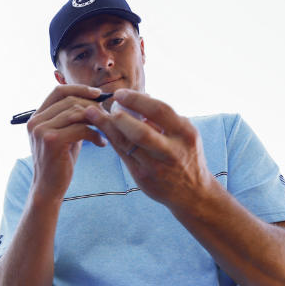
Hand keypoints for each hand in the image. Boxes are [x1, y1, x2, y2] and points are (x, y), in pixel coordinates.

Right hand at [26, 85, 108, 200]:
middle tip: (106, 117)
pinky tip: (101, 143)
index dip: (80, 89)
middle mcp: (35, 121)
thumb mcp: (63, 134)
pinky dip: (95, 134)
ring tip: (105, 131)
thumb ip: (71, 118)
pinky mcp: (51, 140)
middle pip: (69, 100)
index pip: (58, 91)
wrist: (49, 188)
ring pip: (76, 113)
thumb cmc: (59, 162)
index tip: (98, 94)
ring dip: (96, 120)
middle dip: (92, 106)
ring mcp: (41, 130)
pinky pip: (81, 128)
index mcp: (36, 117)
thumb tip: (93, 100)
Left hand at [85, 89, 215, 208]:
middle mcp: (171, 151)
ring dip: (107, 127)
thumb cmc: (184, 155)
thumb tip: (140, 96)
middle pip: (141, 132)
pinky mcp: (143, 177)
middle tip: (107, 104)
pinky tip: (101, 128)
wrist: (192, 192)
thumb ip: (163, 119)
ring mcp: (156, 166)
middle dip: (120, 117)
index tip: (120, 93)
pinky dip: (111, 139)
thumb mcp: (183, 134)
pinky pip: (122, 154)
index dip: (137, 100)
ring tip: (92, 113)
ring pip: (126, 144)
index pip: (159, 111)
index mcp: (185, 133)